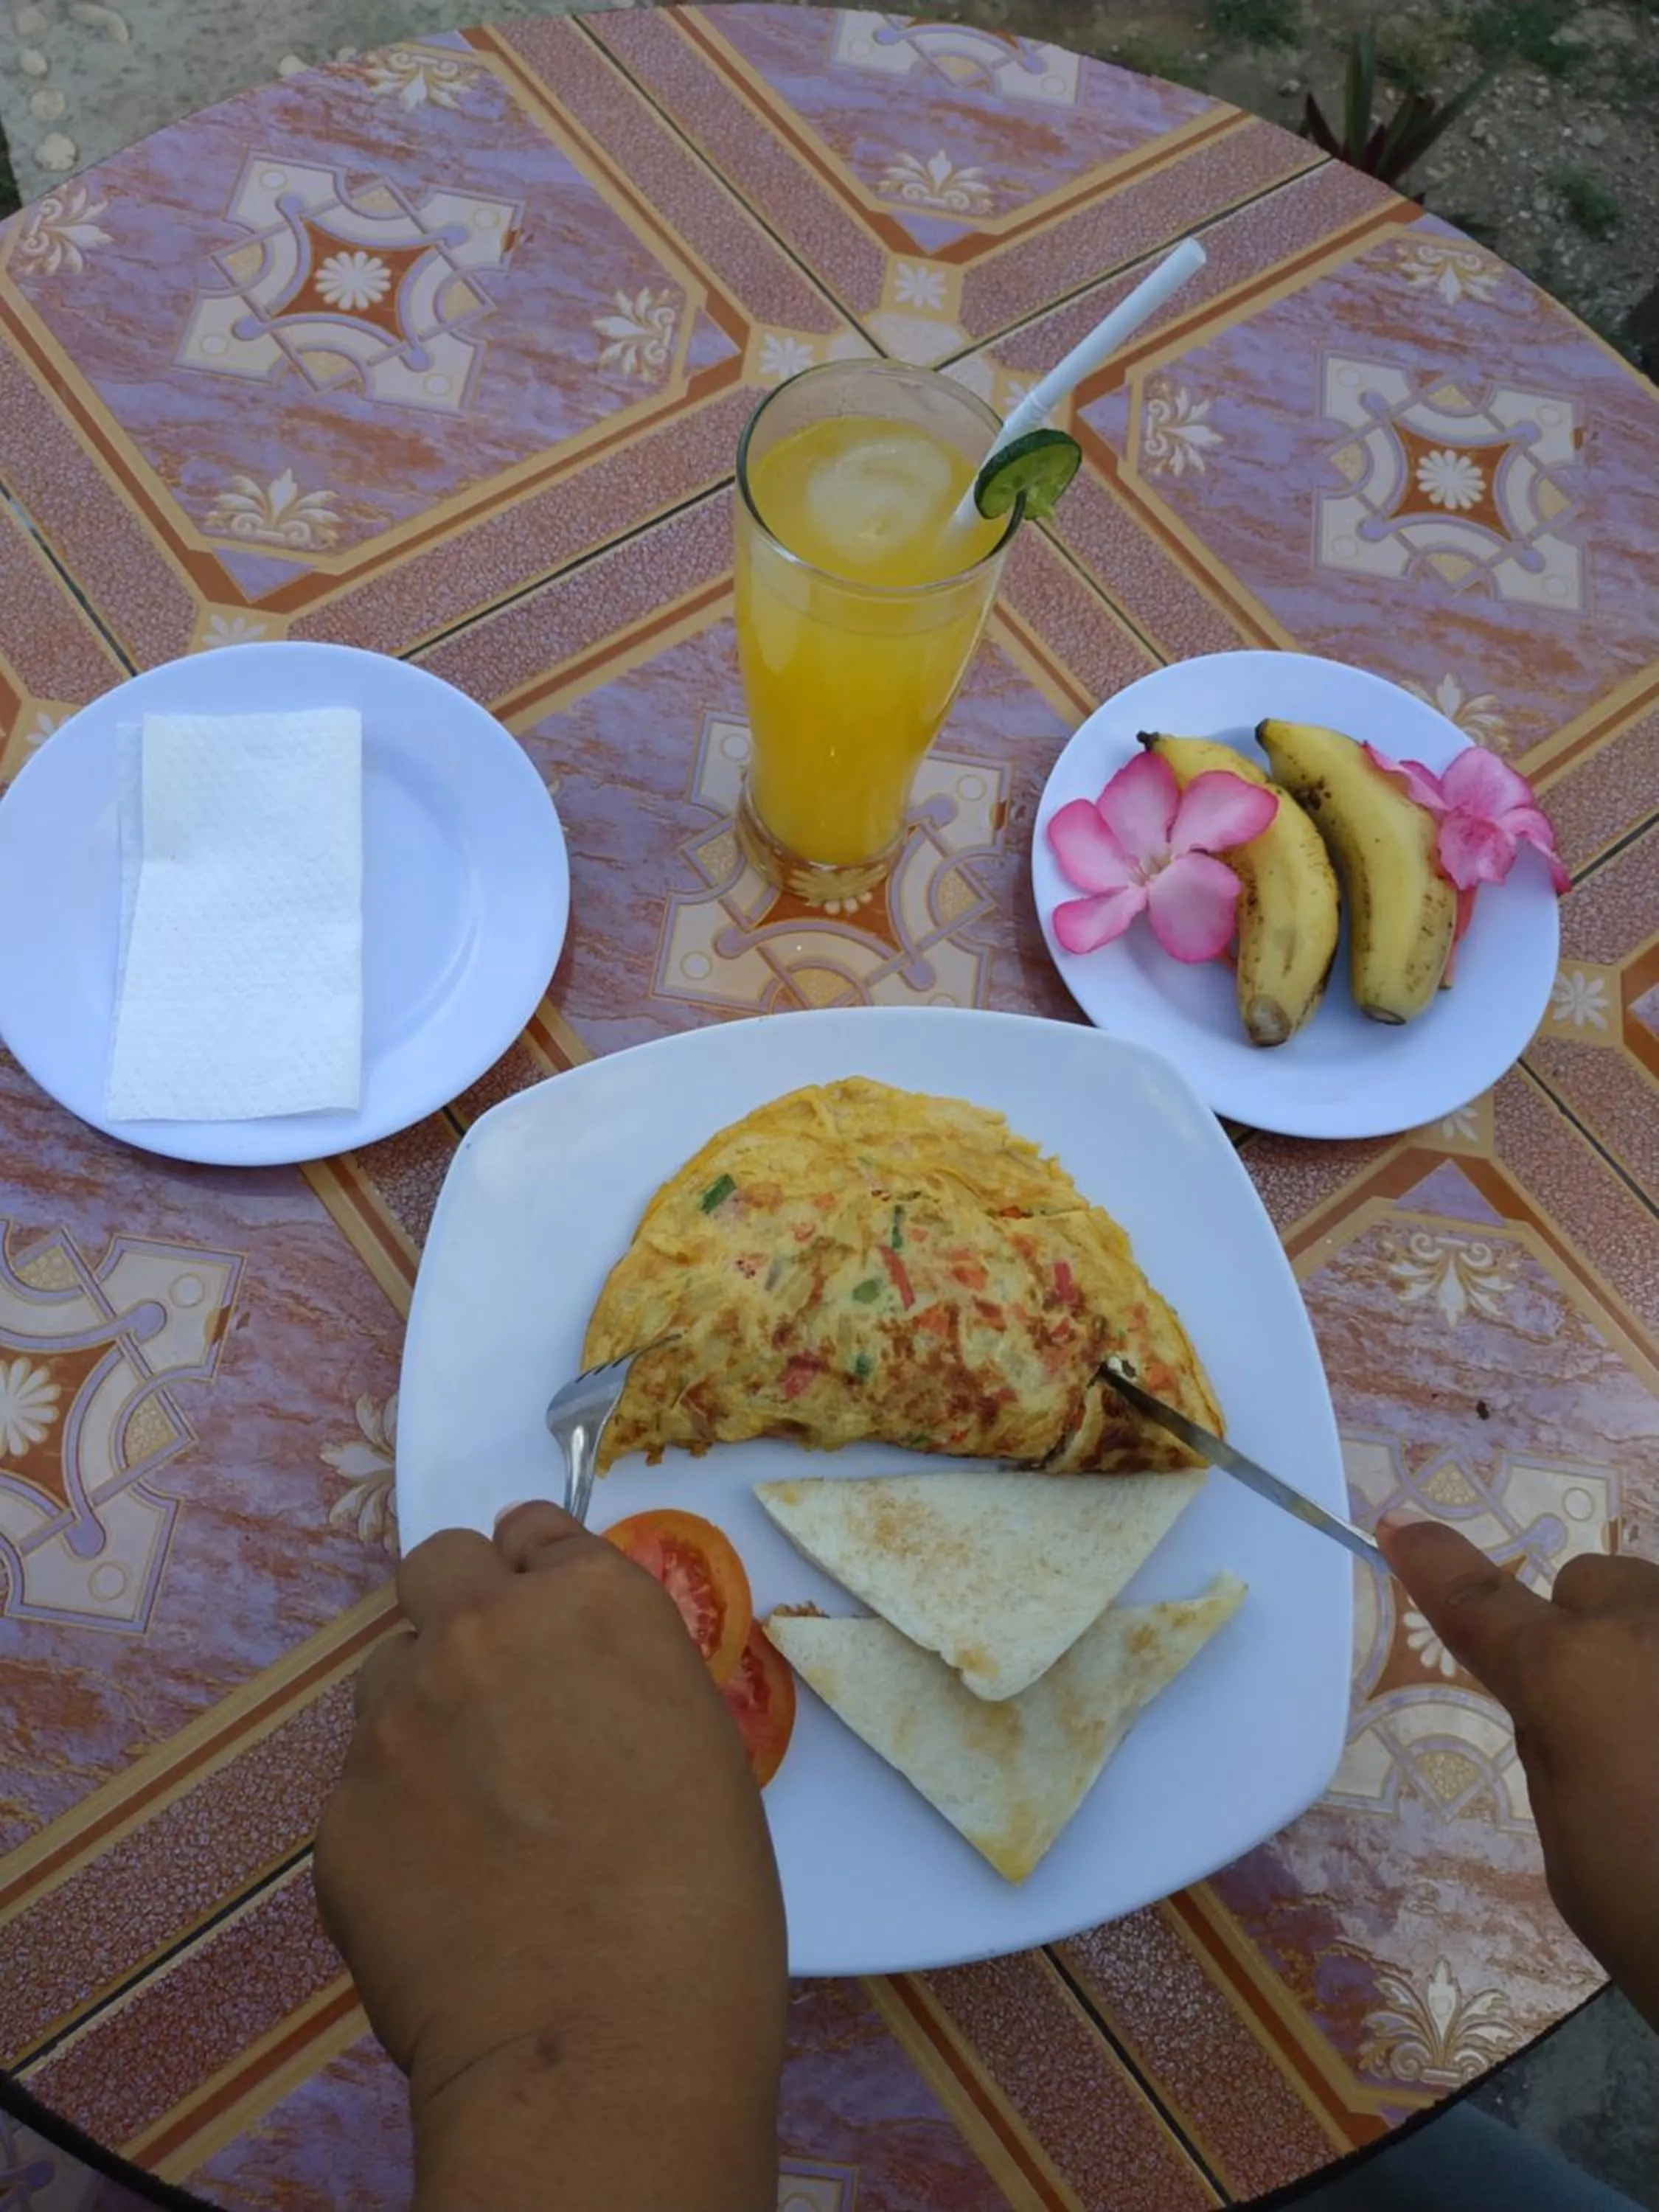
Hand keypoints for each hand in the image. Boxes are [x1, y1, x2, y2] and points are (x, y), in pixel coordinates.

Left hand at [314, 1502, 785, 2211]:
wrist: (605, 2038)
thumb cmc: (699, 1898)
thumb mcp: (692, 1742)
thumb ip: (611, 1677)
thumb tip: (568, 1690)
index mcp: (591, 1603)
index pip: (535, 1531)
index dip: (539, 1577)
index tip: (546, 1621)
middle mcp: (481, 1632)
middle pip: (436, 1564)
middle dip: (460, 1610)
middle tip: (494, 1694)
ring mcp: (395, 1718)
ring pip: (388, 1676)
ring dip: (423, 1716)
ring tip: (474, 1816)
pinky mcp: (338, 1811)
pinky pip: (362, 1788)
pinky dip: (396, 1823)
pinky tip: (448, 1892)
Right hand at [1379, 1514, 1658, 2027]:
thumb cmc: (1652, 1912)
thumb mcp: (1566, 1837)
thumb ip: (1552, 1739)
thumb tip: (1558, 1696)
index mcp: (1569, 1671)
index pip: (1478, 1600)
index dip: (1433, 1563)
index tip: (1398, 1530)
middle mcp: (1644, 1626)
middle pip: (1592, 1586)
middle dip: (1589, 1633)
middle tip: (1614, 1728)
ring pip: (1658, 1607)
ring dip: (1652, 1656)